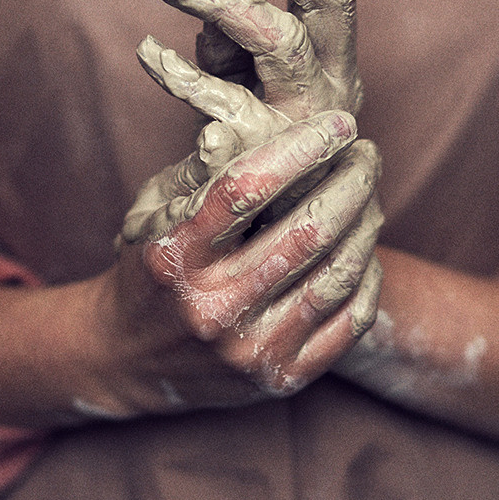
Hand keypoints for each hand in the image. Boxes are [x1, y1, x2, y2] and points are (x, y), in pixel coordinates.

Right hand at [96, 111, 382, 415]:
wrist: (129, 361)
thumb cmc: (150, 269)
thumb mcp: (155, 214)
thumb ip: (203, 173)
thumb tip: (254, 121)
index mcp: (175, 257)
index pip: (247, 189)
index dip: (301, 149)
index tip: (339, 123)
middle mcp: (212, 308)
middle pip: (306, 231)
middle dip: (350, 182)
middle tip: (366, 154)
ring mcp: (249, 350)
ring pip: (336, 274)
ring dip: (366, 224)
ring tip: (369, 195)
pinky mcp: (280, 378)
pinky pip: (349, 322)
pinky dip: (367, 277)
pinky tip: (365, 248)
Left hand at [123, 0, 369, 242]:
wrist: (273, 245)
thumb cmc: (259, 151)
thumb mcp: (253, 85)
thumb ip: (236, 42)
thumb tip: (203, 15)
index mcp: (335, 56)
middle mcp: (334, 81)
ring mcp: (305, 118)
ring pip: (279, 37)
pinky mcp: (268, 154)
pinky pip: (226, 101)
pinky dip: (183, 75)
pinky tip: (148, 52)